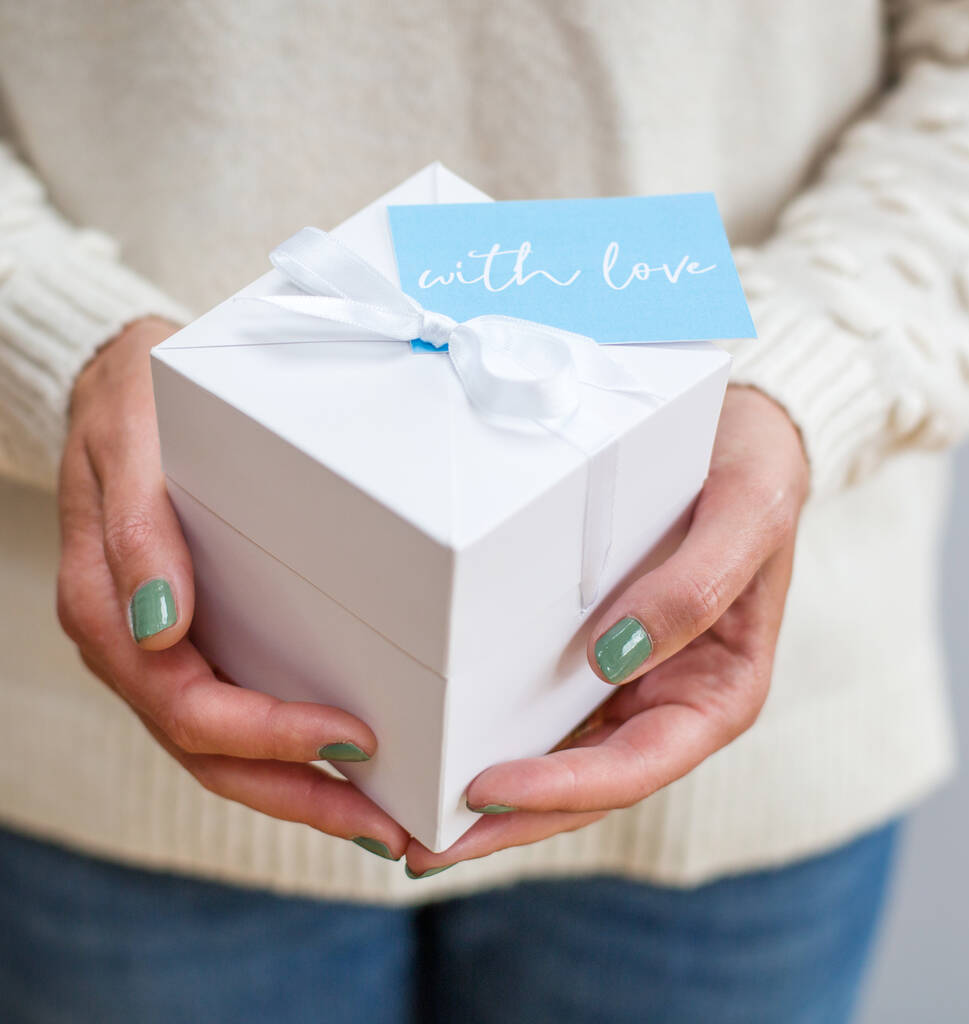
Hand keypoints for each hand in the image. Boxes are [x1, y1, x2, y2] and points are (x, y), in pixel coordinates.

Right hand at [57, 318, 408, 859]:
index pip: (189, 705)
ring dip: (301, 790)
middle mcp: (135, 646)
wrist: (124, 383)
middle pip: (214, 752)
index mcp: (108, 610)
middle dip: (301, 795)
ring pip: (225, 751)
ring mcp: (165, 650)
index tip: (354, 739)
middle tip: (388, 829)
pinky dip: (288, 751)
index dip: (270, 736)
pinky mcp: (198, 639)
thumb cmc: (134, 402)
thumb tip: (160, 630)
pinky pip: (236, 712)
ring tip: (379, 820)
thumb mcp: (131, 442)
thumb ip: (137, 532)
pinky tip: (340, 762)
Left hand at [404, 385, 809, 875]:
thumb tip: (614, 656)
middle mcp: (667, 700)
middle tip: (422, 848)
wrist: (739, 436)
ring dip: (492, 801)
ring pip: (558, 760)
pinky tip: (442, 747)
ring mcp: (628, 683)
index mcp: (717, 692)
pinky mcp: (592, 655)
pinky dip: (496, 736)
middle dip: (508, 822)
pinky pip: (543, 709)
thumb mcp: (746, 514)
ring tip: (412, 822)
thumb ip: (697, 585)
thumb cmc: (755, 471)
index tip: (487, 792)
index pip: (638, 766)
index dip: (565, 789)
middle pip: (585, 784)